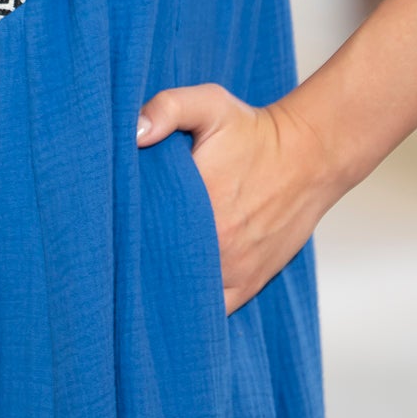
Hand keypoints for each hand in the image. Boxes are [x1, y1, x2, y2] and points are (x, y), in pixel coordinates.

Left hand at [135, 82, 342, 314]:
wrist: (309, 156)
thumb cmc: (254, 130)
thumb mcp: (210, 104)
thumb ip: (167, 108)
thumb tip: (134, 133)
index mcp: (196, 204)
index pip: (139, 234)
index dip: (118, 234)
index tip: (107, 227)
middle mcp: (215, 245)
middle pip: (156, 268)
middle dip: (135, 264)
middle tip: (116, 253)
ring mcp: (233, 270)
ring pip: (182, 296)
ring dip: (162, 289)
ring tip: (141, 276)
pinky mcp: (249, 284)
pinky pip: (212, 314)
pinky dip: (192, 309)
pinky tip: (173, 300)